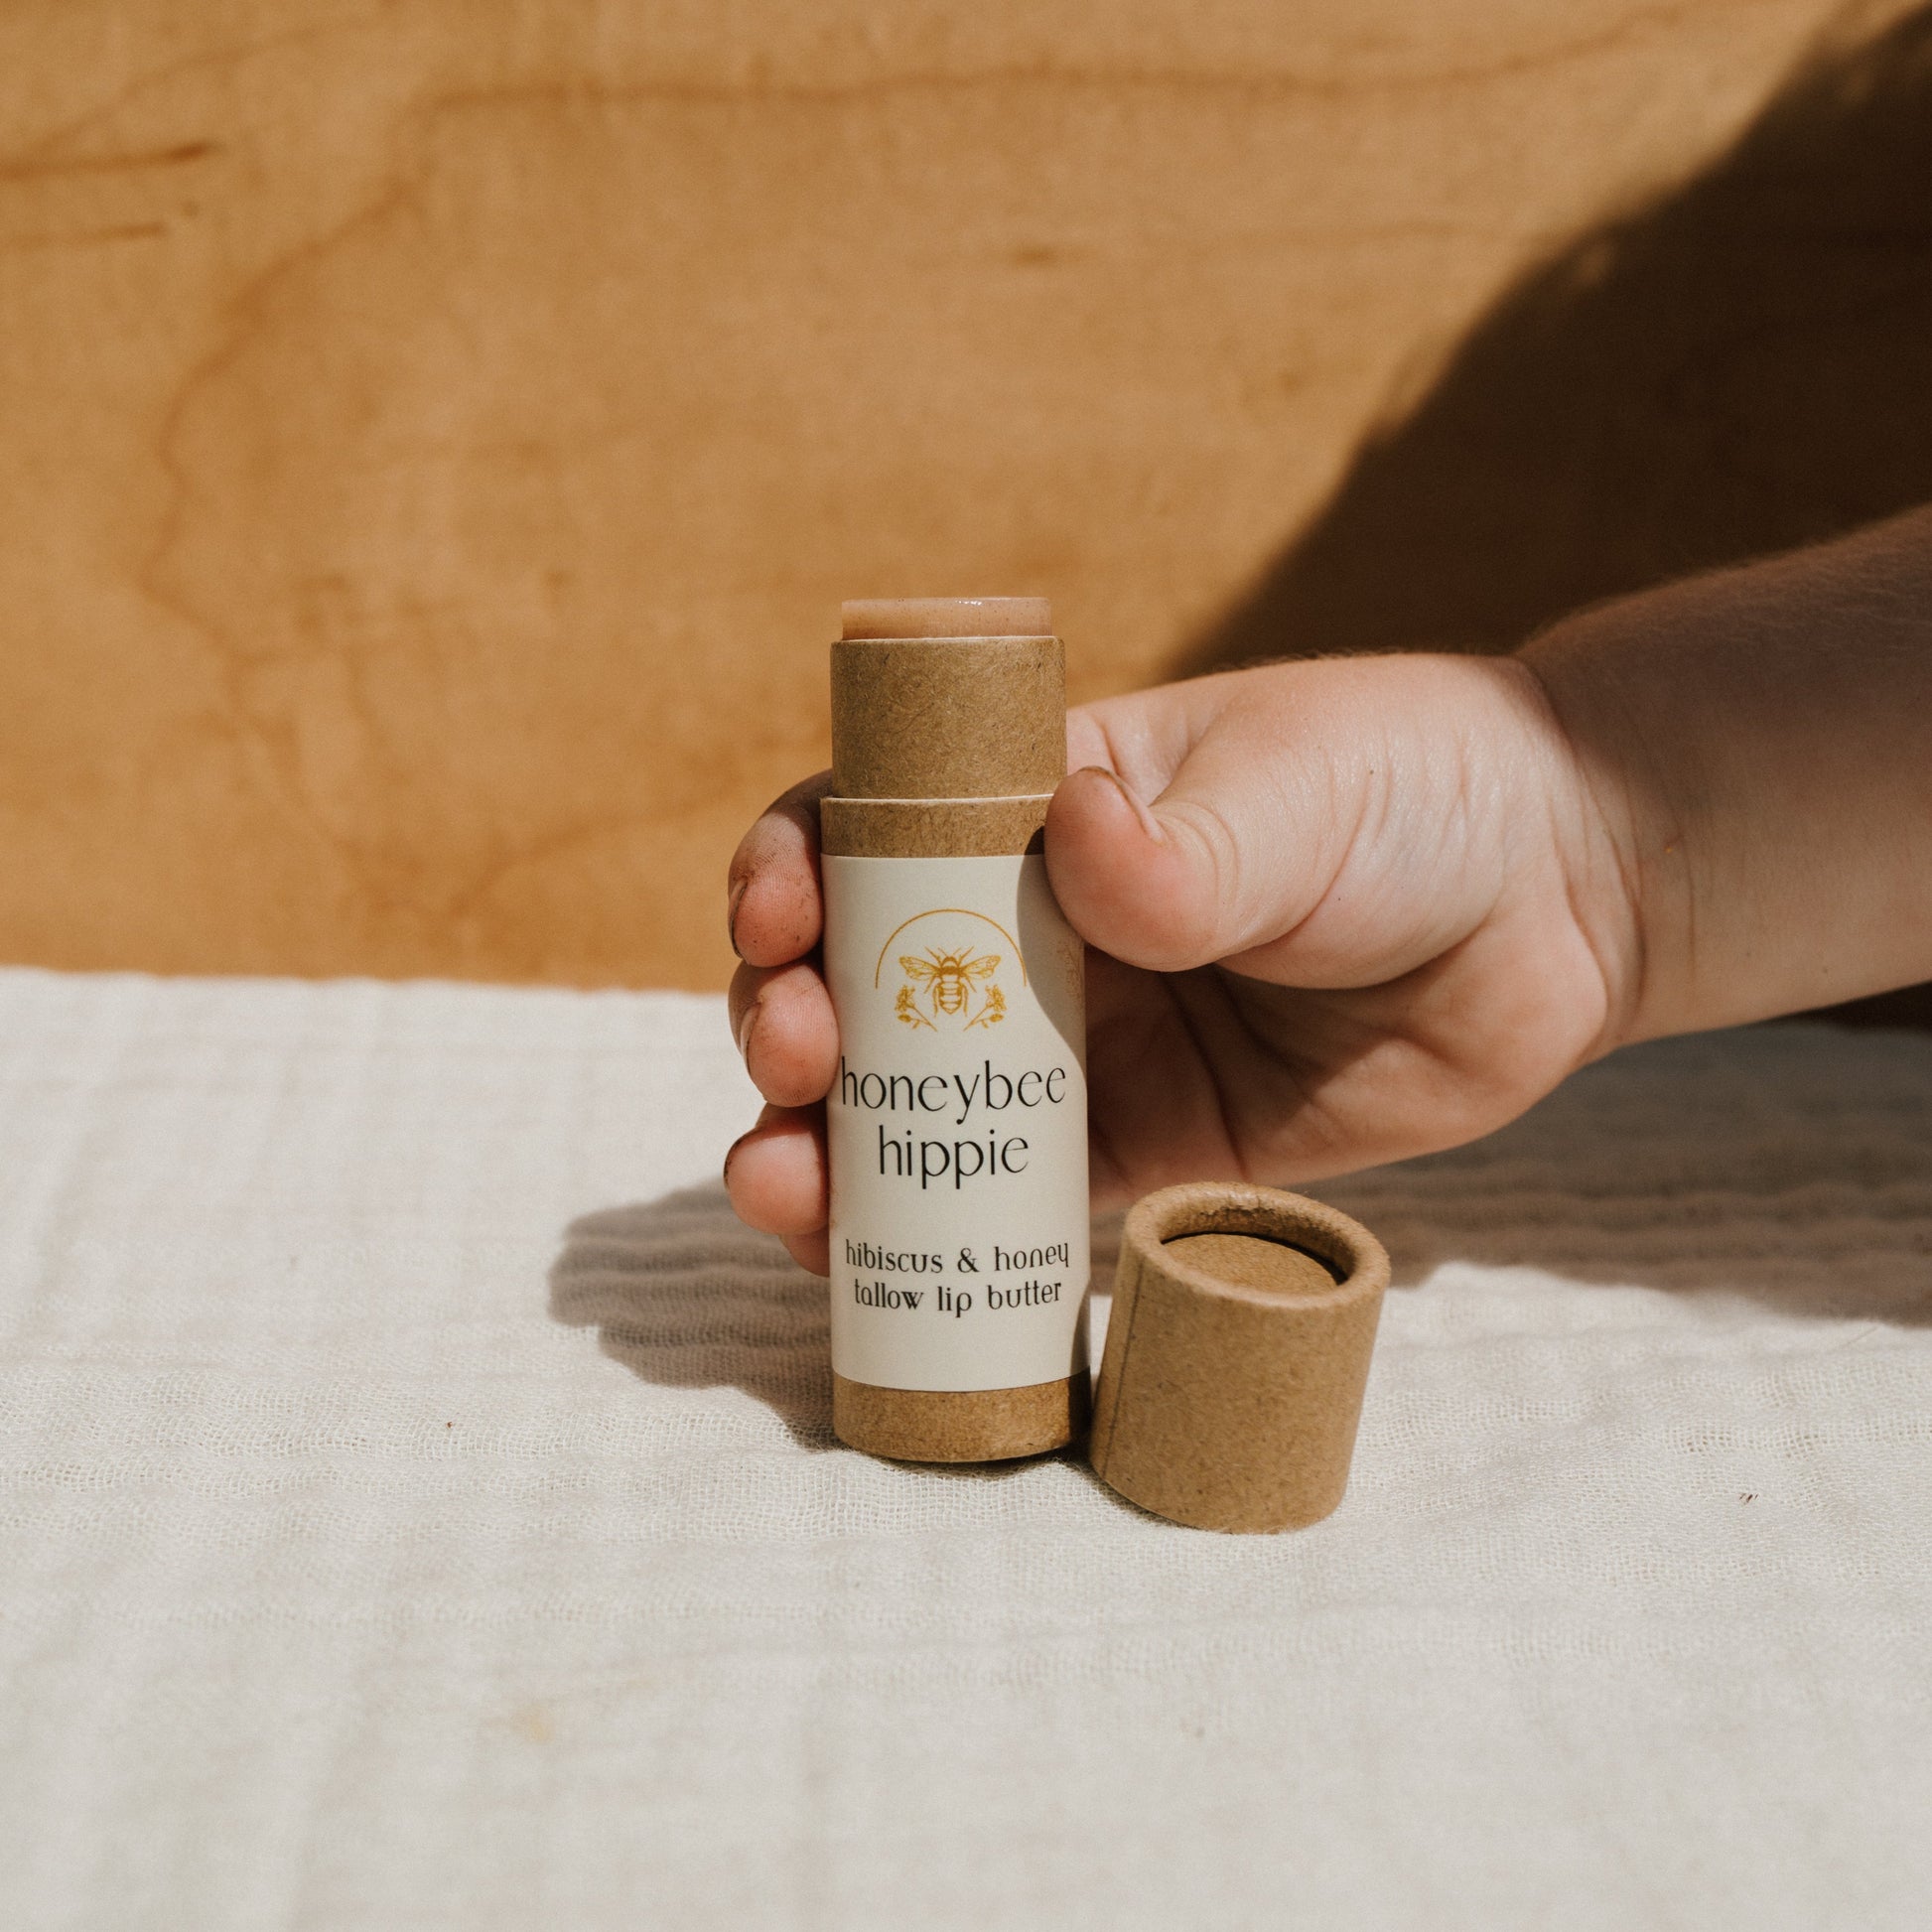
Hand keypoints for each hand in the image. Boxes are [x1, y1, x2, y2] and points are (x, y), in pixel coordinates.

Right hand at [724, 652, 1637, 1275]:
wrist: (1562, 904)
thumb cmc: (1417, 790)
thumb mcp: (1298, 790)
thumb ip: (1187, 844)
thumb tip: (1078, 840)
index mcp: (1044, 802)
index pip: (875, 826)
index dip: (796, 869)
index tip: (778, 918)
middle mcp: (1037, 928)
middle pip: (864, 980)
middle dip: (794, 1022)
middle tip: (799, 1059)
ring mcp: (1084, 1046)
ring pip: (916, 1107)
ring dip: (824, 1151)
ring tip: (781, 1192)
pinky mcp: (1143, 1150)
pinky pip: (1015, 1204)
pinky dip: (936, 1242)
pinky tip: (869, 1273)